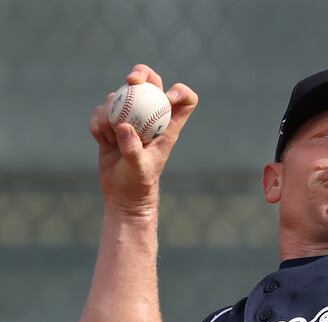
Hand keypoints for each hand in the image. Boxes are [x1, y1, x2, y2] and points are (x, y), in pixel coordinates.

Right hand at [89, 64, 197, 218]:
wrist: (122, 195)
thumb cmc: (138, 183)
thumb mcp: (138, 167)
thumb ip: (132, 148)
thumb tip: (123, 126)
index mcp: (168, 126)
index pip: (186, 100)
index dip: (181, 91)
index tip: (168, 96)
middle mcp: (151, 118)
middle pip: (151, 83)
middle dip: (141, 74)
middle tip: (131, 80)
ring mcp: (130, 119)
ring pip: (120, 96)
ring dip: (110, 110)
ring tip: (111, 137)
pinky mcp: (111, 124)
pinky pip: (101, 111)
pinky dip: (97, 122)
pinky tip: (101, 140)